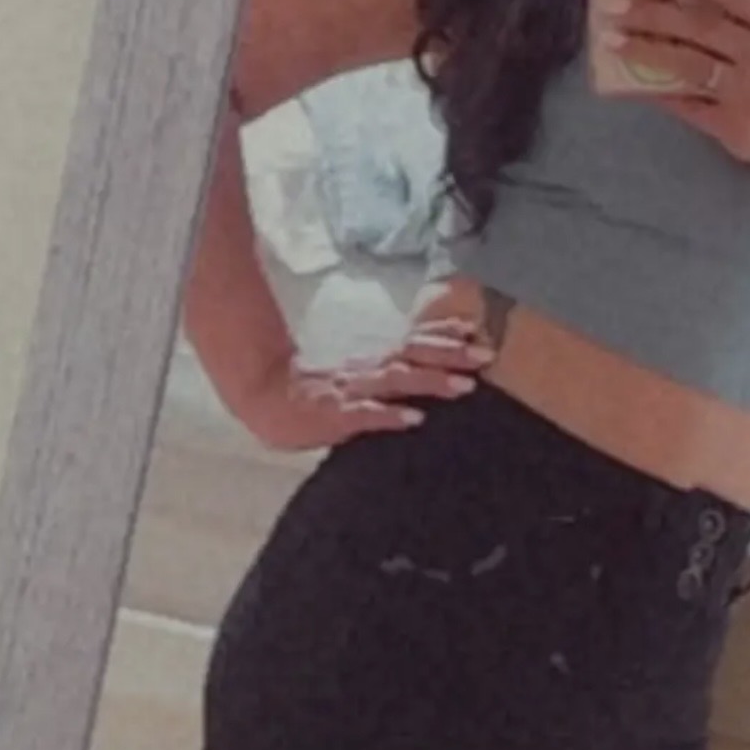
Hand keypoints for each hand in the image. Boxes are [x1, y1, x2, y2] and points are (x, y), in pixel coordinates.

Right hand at [237, 317, 492, 450]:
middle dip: (451, 354)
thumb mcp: (358, 378)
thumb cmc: (316, 395)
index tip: (477, 329)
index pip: (414, 342)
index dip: (445, 334)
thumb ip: (392, 372)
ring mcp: (352, 392)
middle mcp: (367, 371)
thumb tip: (429, 369)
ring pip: (396, 382)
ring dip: (431, 382)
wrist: (263, 401)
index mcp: (374, 362)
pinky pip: (365, 416)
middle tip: (486, 354)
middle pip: (414, 356)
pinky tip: (415, 420)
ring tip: (464, 386)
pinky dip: (390, 416)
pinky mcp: (335, 417)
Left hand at [598, 0, 749, 167]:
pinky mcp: (732, 126)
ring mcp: (748, 93)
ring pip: (688, 65)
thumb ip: (748, 1)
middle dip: (652, 13)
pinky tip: (629, 81)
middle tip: (614, 5)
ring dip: (645, 49)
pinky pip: (686, 105)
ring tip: (611, 39)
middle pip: (700, 26)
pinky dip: (657, 91)